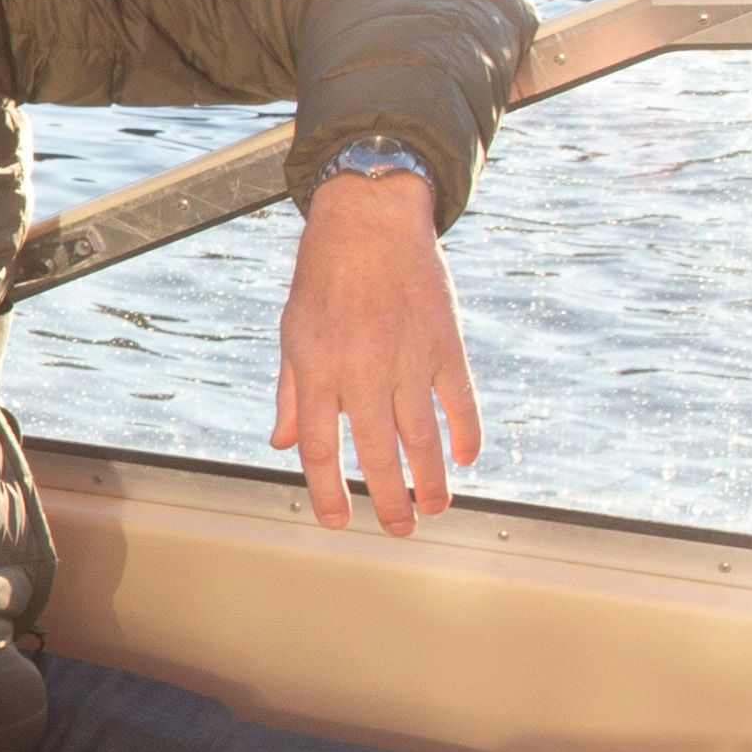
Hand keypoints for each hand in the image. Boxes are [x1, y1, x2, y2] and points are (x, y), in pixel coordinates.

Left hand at [272, 170, 478, 534]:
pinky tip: (464, 460)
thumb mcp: (293, 334)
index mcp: (318, 370)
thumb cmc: (323, 280)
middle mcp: (363, 370)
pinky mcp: (445, 343)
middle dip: (389, 500)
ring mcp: (408, 358)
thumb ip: (292, 393)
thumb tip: (285, 444)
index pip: (322, 449)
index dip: (328, 492)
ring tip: (433, 509)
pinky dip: (465, 433)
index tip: (336, 523)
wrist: (370, 221)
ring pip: (423, 436)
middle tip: (398, 530)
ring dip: (430, 480)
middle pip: (378, 453)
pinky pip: (459, 401)